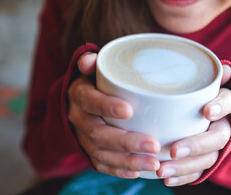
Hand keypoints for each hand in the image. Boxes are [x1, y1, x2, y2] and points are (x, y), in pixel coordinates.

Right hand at [68, 53, 160, 177]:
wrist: (77, 102)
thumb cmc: (94, 82)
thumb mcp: (91, 69)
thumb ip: (92, 63)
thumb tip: (91, 60)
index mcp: (79, 96)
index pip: (90, 101)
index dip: (106, 106)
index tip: (129, 110)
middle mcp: (78, 119)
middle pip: (98, 133)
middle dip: (126, 141)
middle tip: (153, 145)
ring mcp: (82, 138)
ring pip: (101, 153)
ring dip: (128, 160)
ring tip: (153, 164)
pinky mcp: (87, 151)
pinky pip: (100, 164)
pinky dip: (118, 170)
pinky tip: (138, 171)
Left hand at [157, 65, 230, 185]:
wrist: (208, 119)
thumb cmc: (197, 96)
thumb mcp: (201, 83)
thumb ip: (205, 76)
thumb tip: (221, 67)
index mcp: (224, 105)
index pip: (228, 103)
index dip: (220, 106)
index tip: (206, 111)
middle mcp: (222, 127)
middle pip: (217, 138)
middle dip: (197, 145)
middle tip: (175, 150)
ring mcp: (214, 147)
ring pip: (206, 159)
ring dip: (185, 166)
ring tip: (162, 170)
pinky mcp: (205, 161)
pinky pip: (198, 172)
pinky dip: (183, 177)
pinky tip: (167, 179)